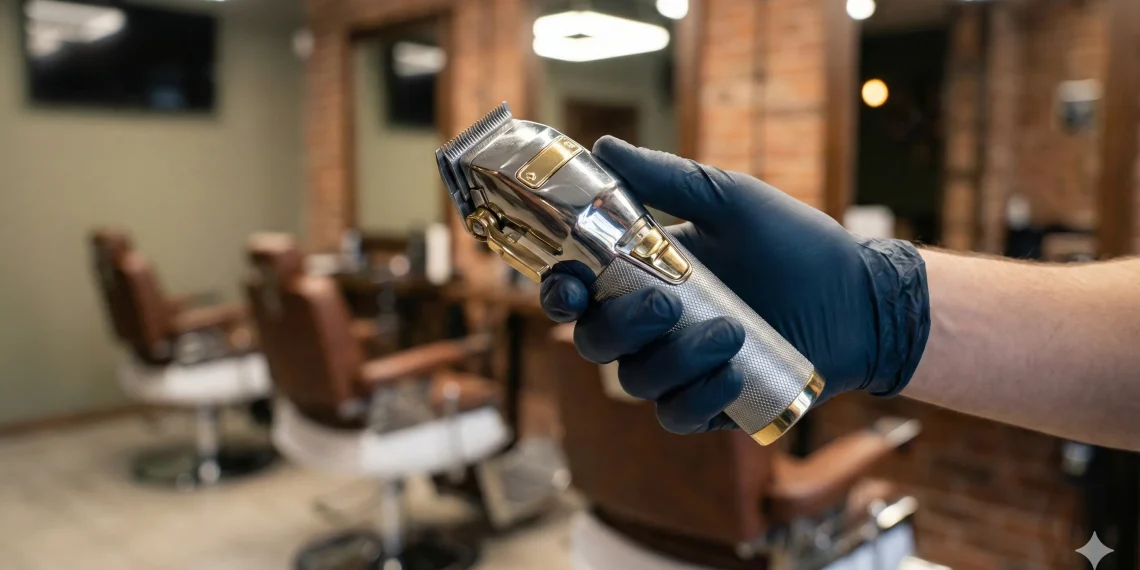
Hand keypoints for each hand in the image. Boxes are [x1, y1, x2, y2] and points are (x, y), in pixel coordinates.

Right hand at [541, 137, 928, 434]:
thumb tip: (603, 146)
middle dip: (620, 325)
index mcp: (642, 274)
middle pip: (595, 341)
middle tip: (668, 304)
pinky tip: (732, 371)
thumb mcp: (732, 200)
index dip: (560, 292)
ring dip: (674, 359)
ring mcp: (680, 366)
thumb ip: (667, 179)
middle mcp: (651, 325)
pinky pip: (678, 416)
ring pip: (636, 381)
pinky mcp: (712, 401)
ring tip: (731, 332)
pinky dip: (697, 396)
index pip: (577, 290)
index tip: (573, 283)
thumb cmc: (795, 243)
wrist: (860, 297)